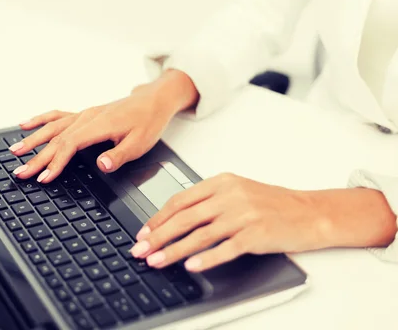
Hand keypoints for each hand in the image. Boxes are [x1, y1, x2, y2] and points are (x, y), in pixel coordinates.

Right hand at [8, 69, 198, 182]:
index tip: (44, 177)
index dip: (55, 162)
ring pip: (52, 127)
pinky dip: (40, 120)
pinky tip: (25, 124)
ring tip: (14, 151)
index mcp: (99, 124)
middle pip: (56, 139)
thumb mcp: (140, 143)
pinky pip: (57, 116)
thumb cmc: (148, 121)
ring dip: (32, 140)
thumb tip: (102, 165)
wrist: (153, 100)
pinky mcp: (84, 114)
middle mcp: (87, 117)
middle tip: (20, 172)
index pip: (70, 145)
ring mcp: (84, 114)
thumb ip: (119, 155)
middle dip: (36, 157)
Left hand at [130, 173, 326, 271]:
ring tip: (157, 260)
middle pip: (184, 217)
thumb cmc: (272, 203)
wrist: (309, 212)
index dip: (158, 218)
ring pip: (200, 234)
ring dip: (174, 250)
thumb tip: (175, 217)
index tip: (143, 232)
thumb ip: (209, 200)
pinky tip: (192, 266)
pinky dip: (207, 258)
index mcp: (221, 183)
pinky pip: (226, 248)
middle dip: (158, 235)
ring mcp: (243, 215)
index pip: (180, 200)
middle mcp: (230, 196)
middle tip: (140, 249)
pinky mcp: (256, 234)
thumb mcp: (237, 191)